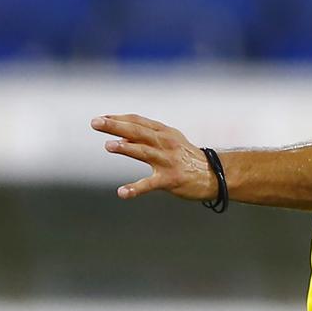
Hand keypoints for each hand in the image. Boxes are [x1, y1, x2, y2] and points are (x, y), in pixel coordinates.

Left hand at [91, 114, 213, 199]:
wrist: (215, 175)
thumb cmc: (187, 158)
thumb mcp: (171, 141)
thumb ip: (148, 138)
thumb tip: (121, 136)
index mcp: (165, 133)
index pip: (139, 121)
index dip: (120, 118)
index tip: (102, 117)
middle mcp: (166, 144)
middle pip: (138, 132)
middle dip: (116, 126)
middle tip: (96, 122)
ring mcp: (168, 161)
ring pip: (144, 152)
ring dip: (127, 148)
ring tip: (109, 145)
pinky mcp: (170, 180)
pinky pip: (150, 184)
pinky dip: (136, 188)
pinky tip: (122, 192)